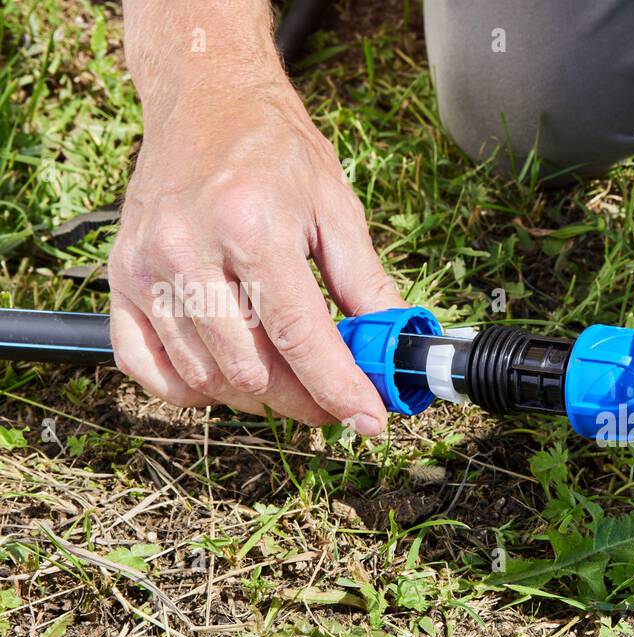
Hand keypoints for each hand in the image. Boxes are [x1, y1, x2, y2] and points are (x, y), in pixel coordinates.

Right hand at [108, 72, 403, 433]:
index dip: (339, 389)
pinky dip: (191, 389)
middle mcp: (187, 249)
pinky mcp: (118, 279)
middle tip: (332, 395)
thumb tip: (397, 348)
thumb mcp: (337, 209)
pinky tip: (228, 374)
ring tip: (287, 376)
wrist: (207, 101)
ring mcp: (145, 267)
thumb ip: (367, 285)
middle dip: (302, 398)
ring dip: (255, 395)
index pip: (299, 336)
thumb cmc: (276, 152)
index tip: (369, 421)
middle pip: (249, 368)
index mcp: (250, 227)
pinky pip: (145, 368)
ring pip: (204, 377)